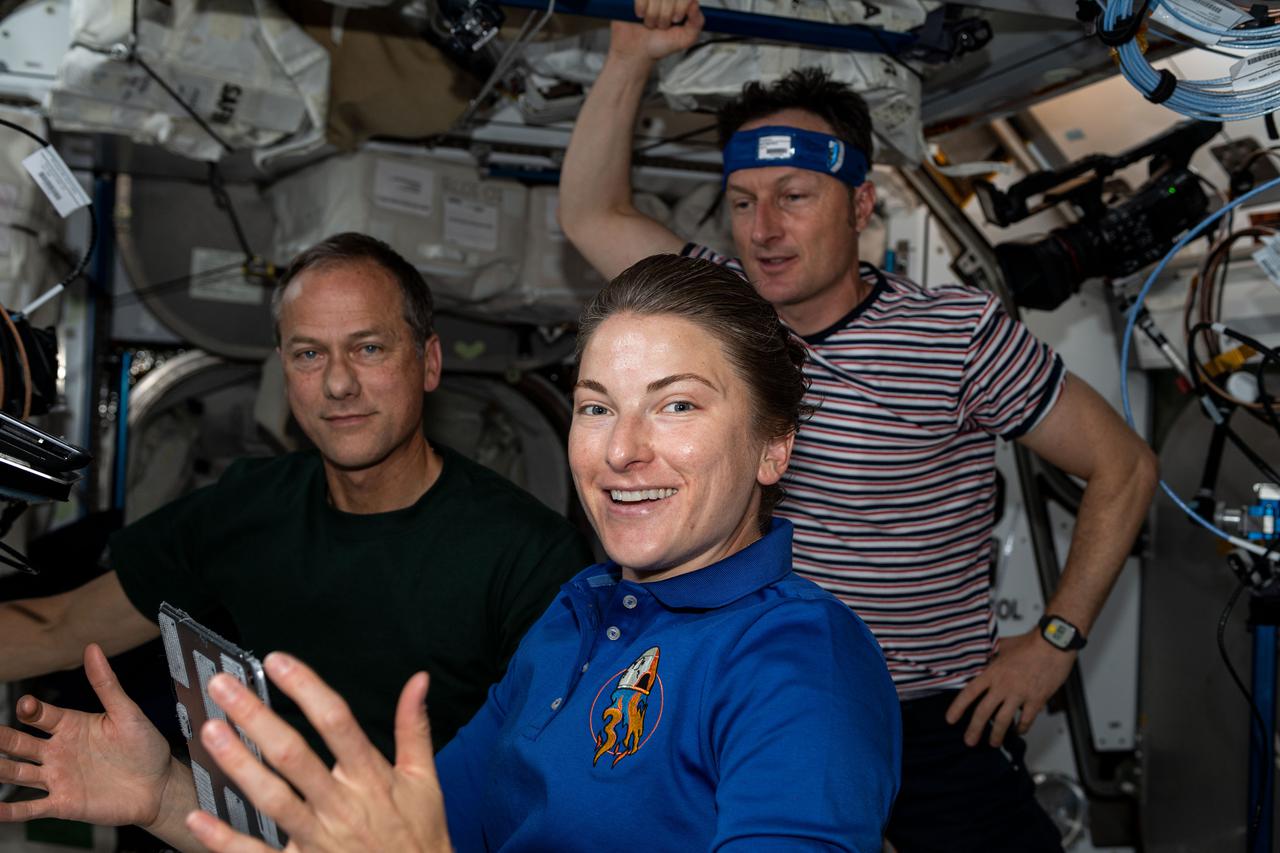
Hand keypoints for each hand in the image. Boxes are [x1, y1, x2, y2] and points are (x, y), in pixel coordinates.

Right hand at [0, 644, 175, 825]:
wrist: (159, 786)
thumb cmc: (145, 746)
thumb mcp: (127, 712)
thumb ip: (106, 684)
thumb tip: (93, 648)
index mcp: (71, 726)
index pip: (41, 715)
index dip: (31, 709)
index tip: (26, 704)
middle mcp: (58, 751)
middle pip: (20, 744)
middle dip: (2, 739)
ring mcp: (58, 778)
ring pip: (18, 773)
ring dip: (0, 770)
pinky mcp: (63, 804)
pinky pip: (31, 808)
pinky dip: (11, 811)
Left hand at [186, 652, 451, 852]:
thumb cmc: (420, 835)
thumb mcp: (425, 780)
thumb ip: (414, 728)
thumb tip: (418, 681)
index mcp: (371, 777)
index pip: (336, 721)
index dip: (306, 688)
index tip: (277, 661)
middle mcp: (341, 805)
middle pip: (293, 755)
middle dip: (256, 717)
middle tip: (223, 687)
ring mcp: (318, 840)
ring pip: (271, 799)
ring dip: (238, 764)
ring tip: (209, 731)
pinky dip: (225, 840)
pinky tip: (200, 817)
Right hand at [609, 0, 704, 62]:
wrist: (637, 52)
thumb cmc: (660, 44)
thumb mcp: (686, 38)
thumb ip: (697, 22)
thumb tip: (695, 3)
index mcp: (680, 1)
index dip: (681, 6)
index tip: (676, 19)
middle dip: (666, 15)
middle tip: (662, 25)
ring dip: (653, 14)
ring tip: (652, 22)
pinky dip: (642, 8)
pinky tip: (641, 16)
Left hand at [944, 631, 1075, 747]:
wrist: (1054, 644)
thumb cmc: (1031, 643)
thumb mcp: (1004, 646)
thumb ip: (992, 654)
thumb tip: (983, 656)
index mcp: (992, 672)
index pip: (969, 693)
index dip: (957, 708)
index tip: (950, 719)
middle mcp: (1003, 686)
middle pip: (983, 712)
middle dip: (974, 729)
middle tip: (969, 741)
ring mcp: (1020, 695)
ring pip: (1003, 721)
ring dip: (996, 735)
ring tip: (993, 743)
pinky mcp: (1036, 700)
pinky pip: (1026, 720)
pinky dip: (1021, 728)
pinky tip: (1018, 731)